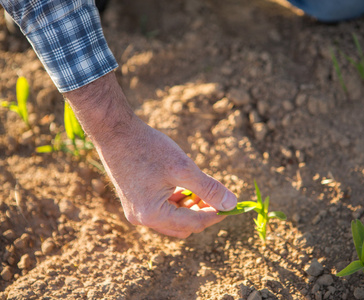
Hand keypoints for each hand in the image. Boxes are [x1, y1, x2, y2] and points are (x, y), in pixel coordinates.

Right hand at [63, 72, 236, 237]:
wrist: (115, 131)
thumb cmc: (148, 148)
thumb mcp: (183, 168)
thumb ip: (208, 188)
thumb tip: (232, 204)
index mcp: (153, 214)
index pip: (193, 223)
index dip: (216, 214)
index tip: (231, 205)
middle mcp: (142, 218)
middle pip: (183, 226)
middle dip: (203, 213)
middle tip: (217, 196)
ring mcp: (136, 210)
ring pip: (173, 219)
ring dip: (190, 207)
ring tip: (201, 188)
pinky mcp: (134, 200)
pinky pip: (162, 209)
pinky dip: (177, 201)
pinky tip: (185, 185)